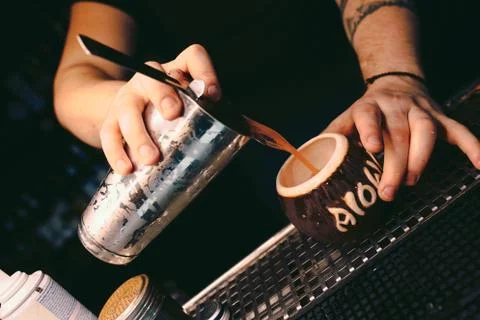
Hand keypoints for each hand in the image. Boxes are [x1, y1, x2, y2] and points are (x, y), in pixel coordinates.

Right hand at [100, 44, 220, 174]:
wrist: (124, 115)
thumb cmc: (169, 116)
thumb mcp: (190, 109)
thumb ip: (208, 117)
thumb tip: (245, 139)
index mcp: (176, 72)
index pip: (193, 56)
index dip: (204, 71)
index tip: (213, 95)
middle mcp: (149, 80)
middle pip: (153, 77)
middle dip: (163, 95)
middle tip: (173, 114)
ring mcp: (127, 98)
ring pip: (128, 108)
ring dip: (139, 134)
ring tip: (151, 159)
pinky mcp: (109, 120)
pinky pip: (109, 133)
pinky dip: (118, 152)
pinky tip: (127, 169)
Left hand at [324, 76, 479, 200]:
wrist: (397, 83)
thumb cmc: (368, 110)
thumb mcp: (346, 118)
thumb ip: (332, 137)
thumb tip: (307, 160)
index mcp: (368, 107)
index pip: (369, 116)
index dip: (371, 130)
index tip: (372, 148)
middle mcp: (396, 107)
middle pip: (398, 133)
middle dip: (395, 163)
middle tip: (388, 191)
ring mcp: (422, 111)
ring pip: (427, 131)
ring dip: (421, 157)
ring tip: (414, 181)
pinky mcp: (441, 118)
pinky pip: (460, 131)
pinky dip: (473, 147)